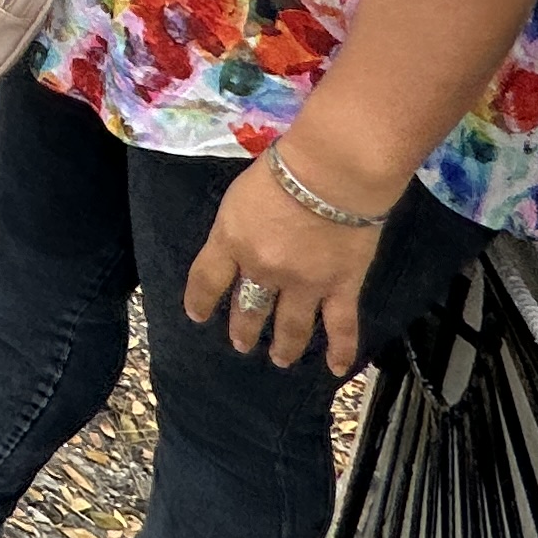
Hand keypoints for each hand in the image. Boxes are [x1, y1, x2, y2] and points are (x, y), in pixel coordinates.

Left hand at [184, 154, 384, 373]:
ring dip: (284, 346)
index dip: (199, 299)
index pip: (206, 278)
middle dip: (243, 328)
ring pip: (290, 326)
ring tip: (279, 358)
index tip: (197, 314)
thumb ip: (238, 224)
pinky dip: (340, 349)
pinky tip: (337, 368)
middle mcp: (262, 271)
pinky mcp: (341, 287)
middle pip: (248, 307)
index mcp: (231, 241)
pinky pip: (340, 326)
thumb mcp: (240, 194)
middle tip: (240, 343)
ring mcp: (303, 284)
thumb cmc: (284, 169)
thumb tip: (242, 237)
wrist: (331, 173)